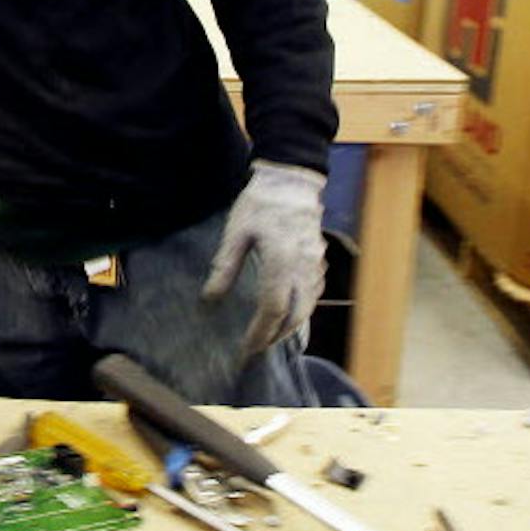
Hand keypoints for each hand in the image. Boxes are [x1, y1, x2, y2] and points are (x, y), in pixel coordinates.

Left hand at [203, 160, 325, 362]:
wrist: (291, 181)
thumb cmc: (259, 204)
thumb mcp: (236, 233)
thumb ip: (225, 267)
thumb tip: (209, 298)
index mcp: (282, 262)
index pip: (272, 309)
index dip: (259, 332)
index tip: (245, 348)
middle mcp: (304, 269)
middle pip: (295, 315)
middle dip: (276, 336)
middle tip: (256, 349)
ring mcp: (316, 266)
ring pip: (308, 307)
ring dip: (290, 326)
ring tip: (269, 336)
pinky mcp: (320, 261)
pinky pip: (314, 294)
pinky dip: (301, 310)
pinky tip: (288, 313)